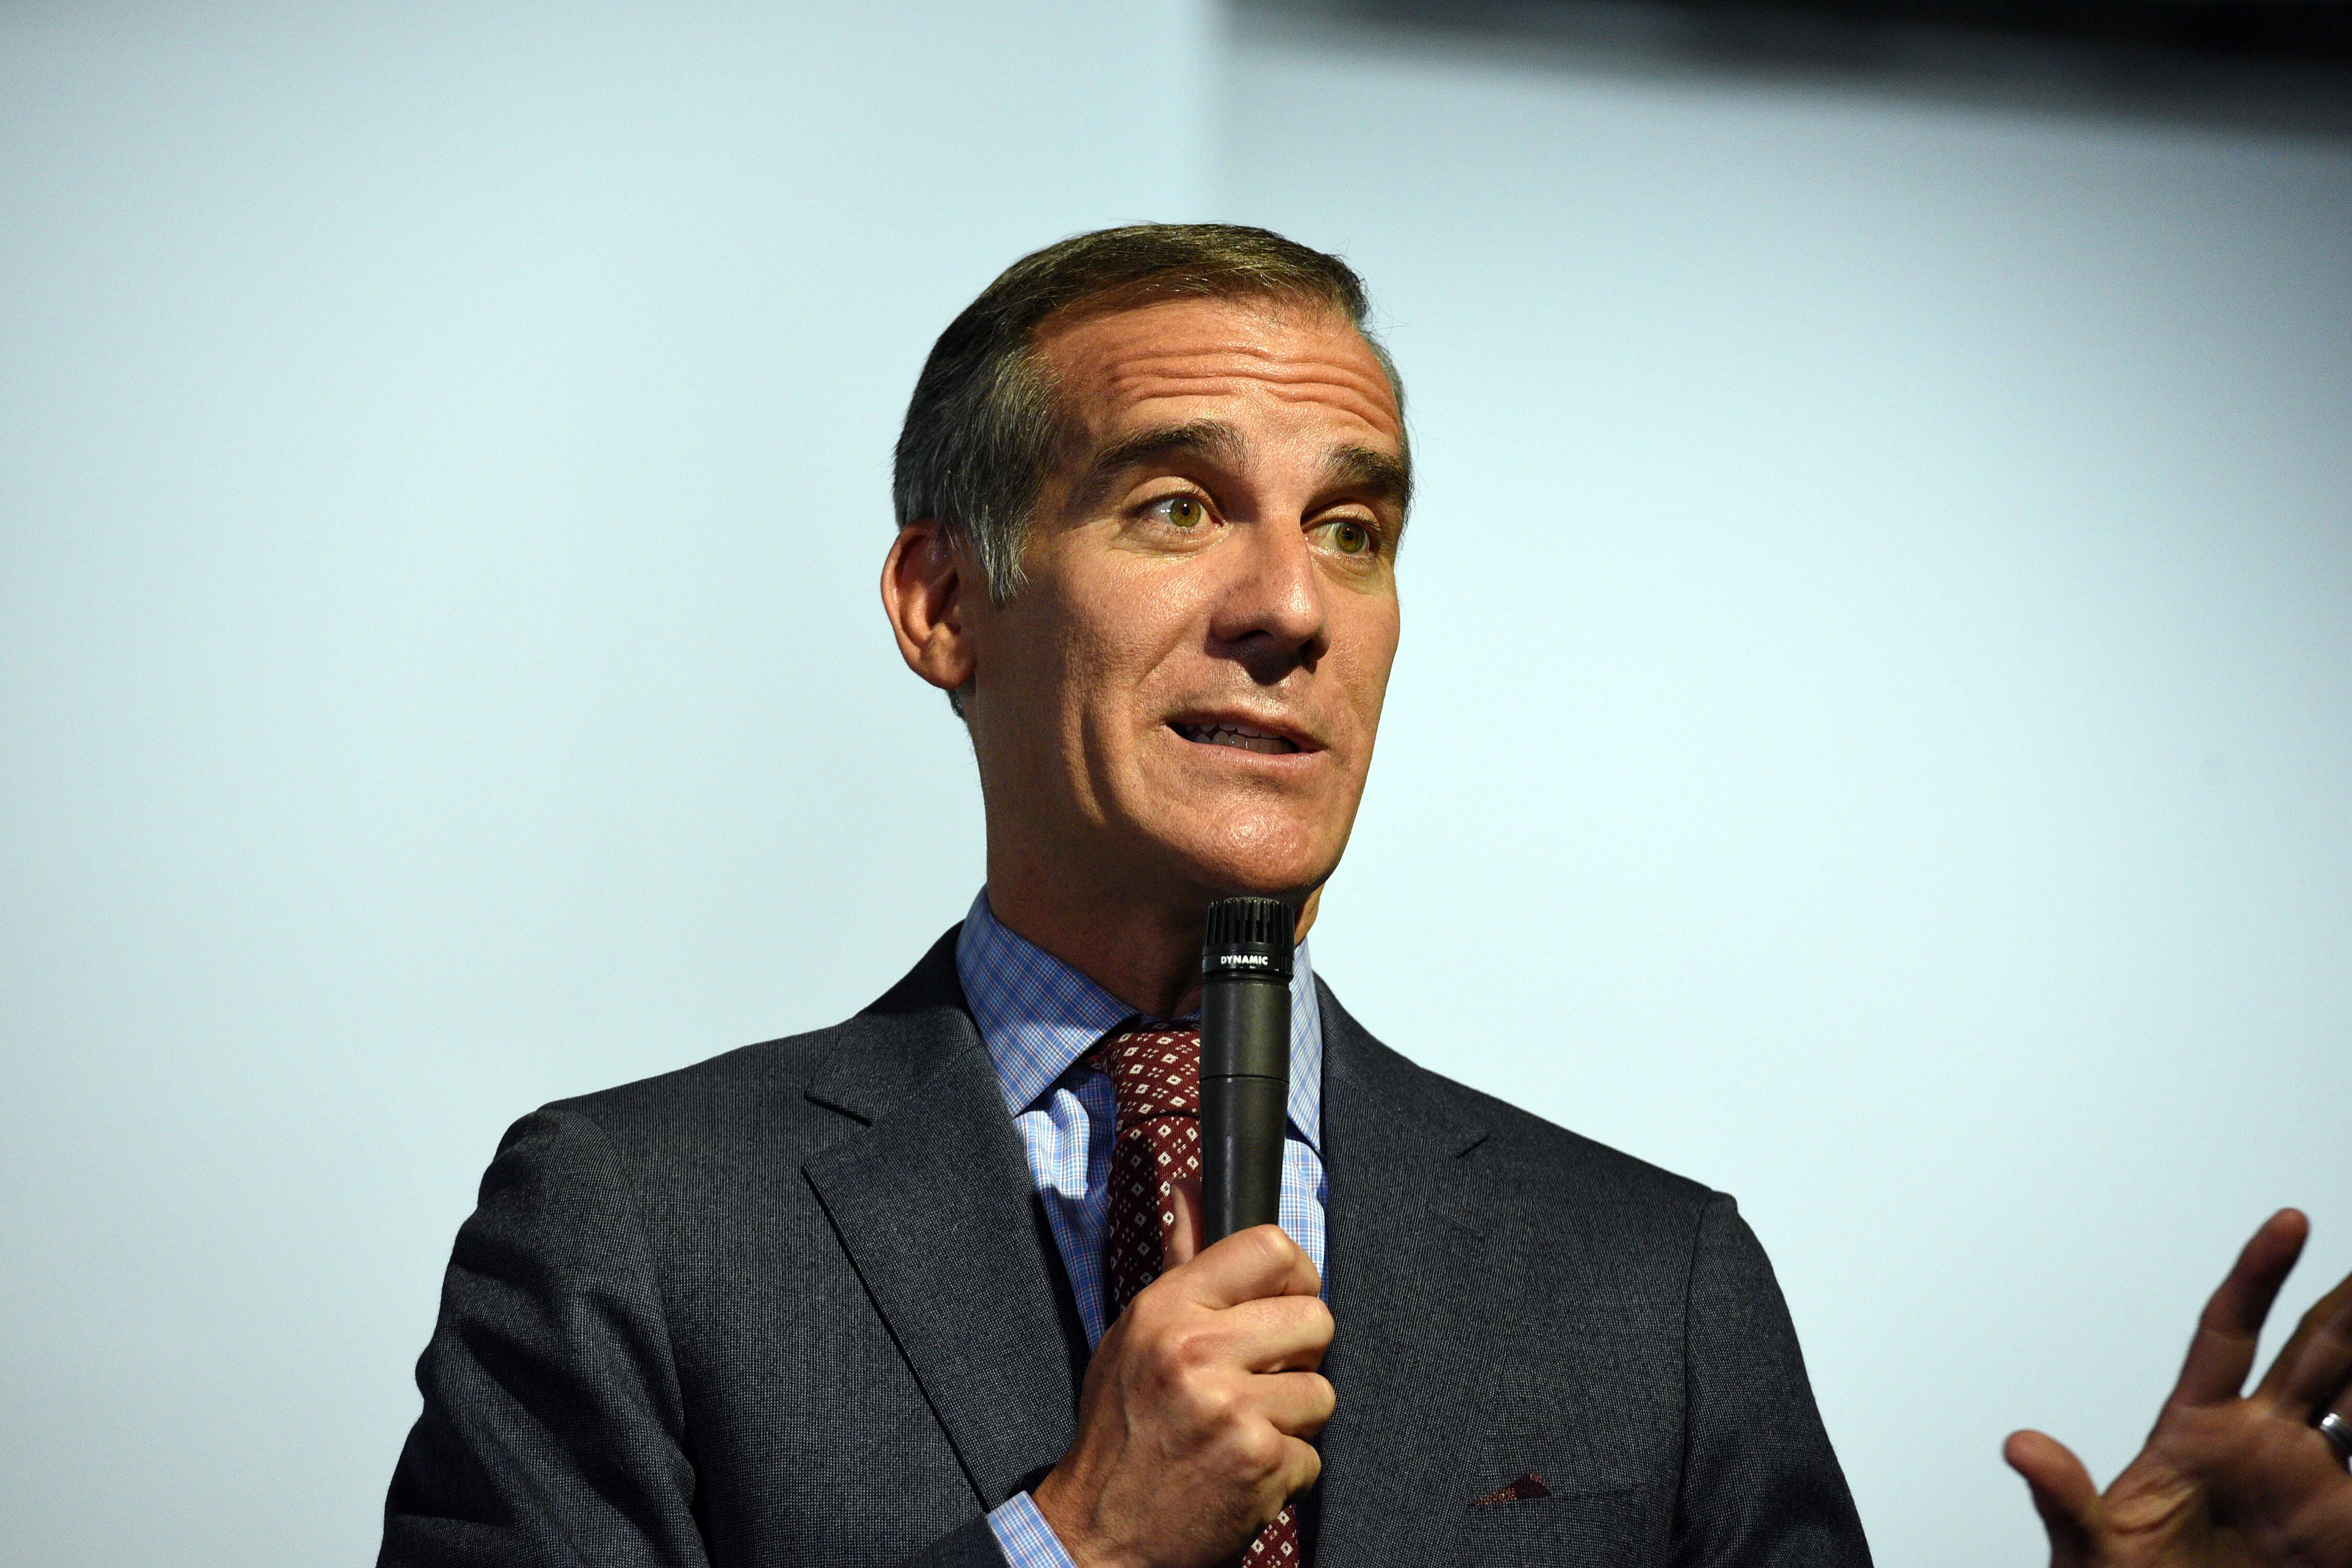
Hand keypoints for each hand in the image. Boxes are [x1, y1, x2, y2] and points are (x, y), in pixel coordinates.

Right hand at [1032, 1184, 1332, 1567]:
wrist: (1100, 1532)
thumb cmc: (1121, 1429)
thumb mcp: (1134, 1336)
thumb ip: (1178, 1266)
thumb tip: (1190, 1194)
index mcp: (1167, 1311)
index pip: (1270, 1248)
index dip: (1295, 1275)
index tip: (1285, 1300)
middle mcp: (1197, 1352)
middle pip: (1316, 1318)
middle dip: (1300, 1354)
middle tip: (1262, 1378)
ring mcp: (1231, 1410)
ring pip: (1322, 1392)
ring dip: (1292, 1419)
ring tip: (1244, 1430)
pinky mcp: (1259, 1464)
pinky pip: (1313, 1455)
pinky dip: (1285, 1471)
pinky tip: (1241, 1472)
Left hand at [2006, 1210, 2351, 1566]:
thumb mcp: (2089, 1553)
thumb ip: (2064, 1499)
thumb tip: (2020, 1447)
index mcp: (2197, 1430)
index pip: (2230, 1331)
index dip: (2259, 1276)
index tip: (2293, 1221)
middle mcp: (2263, 1443)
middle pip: (2318, 1352)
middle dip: (2351, 1306)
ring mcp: (2313, 1482)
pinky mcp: (2345, 1526)